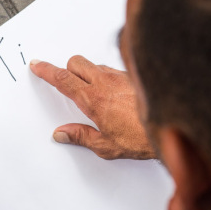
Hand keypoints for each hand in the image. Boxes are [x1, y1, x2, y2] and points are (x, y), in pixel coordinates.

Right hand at [30, 56, 154, 159]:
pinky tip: (112, 92)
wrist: (173, 130)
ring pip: (95, 65)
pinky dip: (106, 76)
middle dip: (66, 69)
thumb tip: (63, 134)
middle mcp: (106, 83)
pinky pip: (113, 69)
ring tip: (90, 90)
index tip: (38, 65)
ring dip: (87, 73)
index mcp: (94, 100)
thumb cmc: (142, 138)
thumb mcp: (106, 146)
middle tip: (64, 80)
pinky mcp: (134, 77)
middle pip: (76, 63)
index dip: (47, 71)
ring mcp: (121, 77)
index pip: (63, 80)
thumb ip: (81, 137)